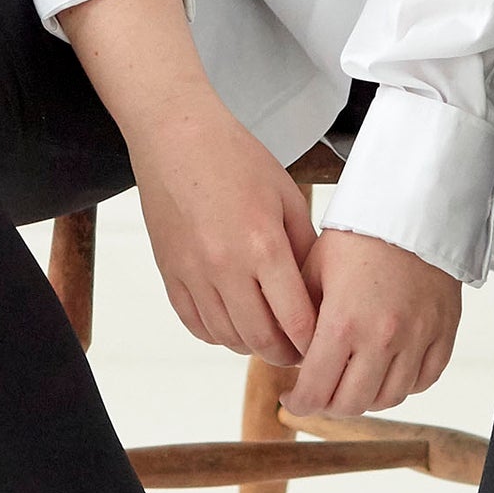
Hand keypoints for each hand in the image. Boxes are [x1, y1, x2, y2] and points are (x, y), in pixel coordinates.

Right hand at [126, 97, 319, 364]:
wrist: (177, 137)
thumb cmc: (235, 158)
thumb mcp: (287, 195)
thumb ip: (303, 247)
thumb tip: (316, 291)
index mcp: (263, 245)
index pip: (295, 320)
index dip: (313, 341)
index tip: (323, 343)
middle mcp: (226, 266)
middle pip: (261, 340)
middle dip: (287, 354)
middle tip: (300, 352)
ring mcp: (193, 273)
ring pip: (227, 338)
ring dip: (253, 346)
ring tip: (270, 337)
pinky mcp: (170, 273)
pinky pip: (195, 324)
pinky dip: (218, 334)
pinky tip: (234, 324)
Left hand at [282, 229, 460, 417]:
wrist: (411, 207)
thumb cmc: (358, 234)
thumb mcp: (314, 270)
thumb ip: (300, 319)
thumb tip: (289, 356)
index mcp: (343, 323)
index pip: (316, 389)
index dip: (298, 402)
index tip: (292, 399)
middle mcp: (383, 338)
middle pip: (352, 403)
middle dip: (328, 404)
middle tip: (318, 392)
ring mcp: (418, 338)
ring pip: (389, 398)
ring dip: (365, 399)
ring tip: (350, 383)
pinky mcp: (444, 332)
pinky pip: (424, 380)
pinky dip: (403, 385)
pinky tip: (385, 372)